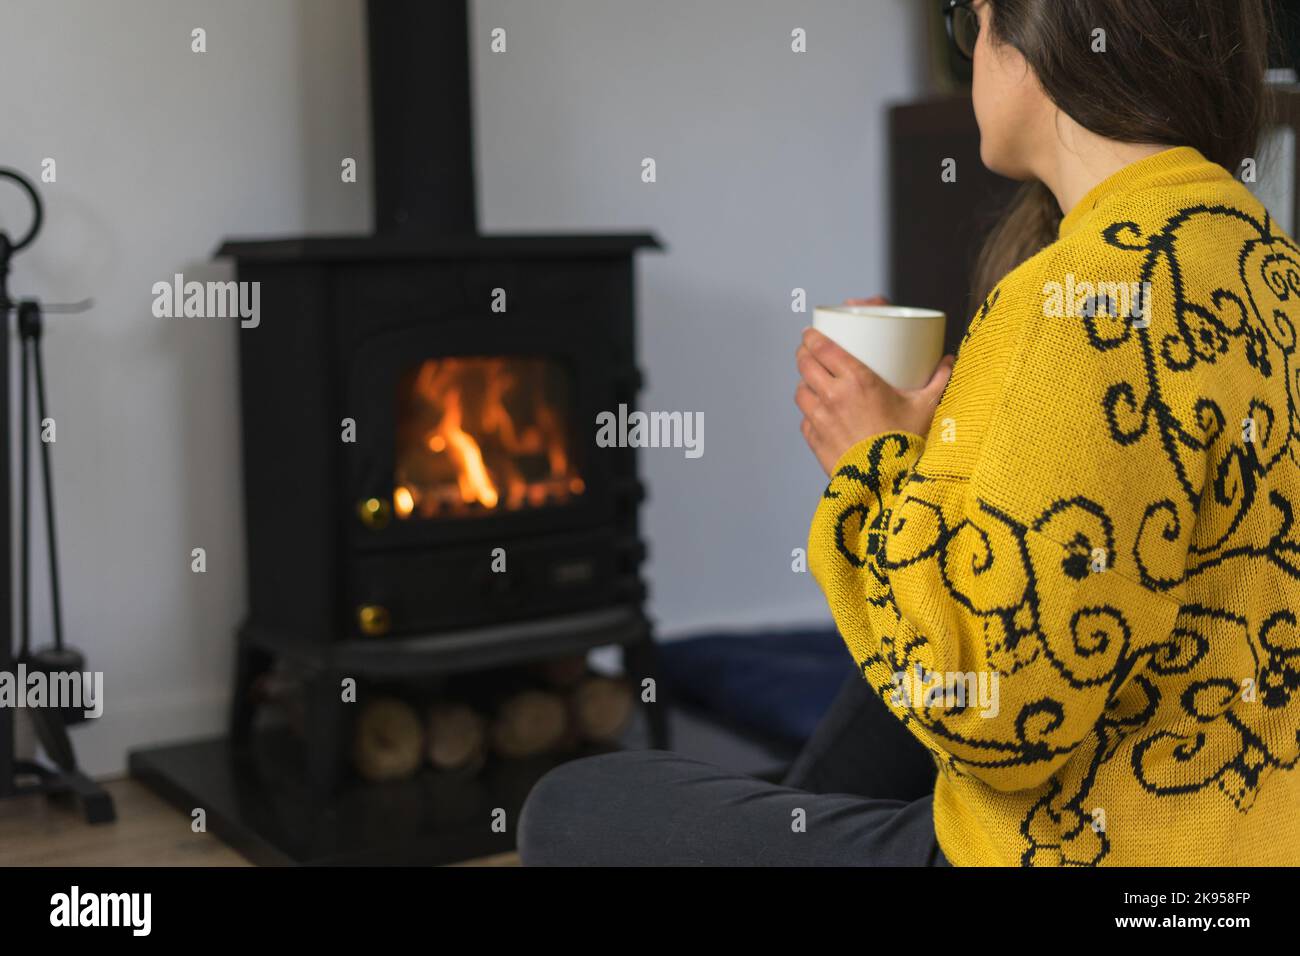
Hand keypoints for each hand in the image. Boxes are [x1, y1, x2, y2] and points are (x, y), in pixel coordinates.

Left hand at [796, 326, 954, 475]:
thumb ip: (938, 381)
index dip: (813, 337)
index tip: (812, 333)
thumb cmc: (906, 443)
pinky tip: (818, 413)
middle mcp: (833, 395)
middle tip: (810, 352)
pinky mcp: (814, 440)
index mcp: (857, 380)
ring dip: (805, 383)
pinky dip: (809, 413)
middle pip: (805, 364)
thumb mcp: (926, 408)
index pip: (823, 348)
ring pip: (801, 391)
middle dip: (804, 354)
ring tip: (813, 382)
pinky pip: (804, 419)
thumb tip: (949, 362)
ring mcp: (819, 418)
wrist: (887, 483)